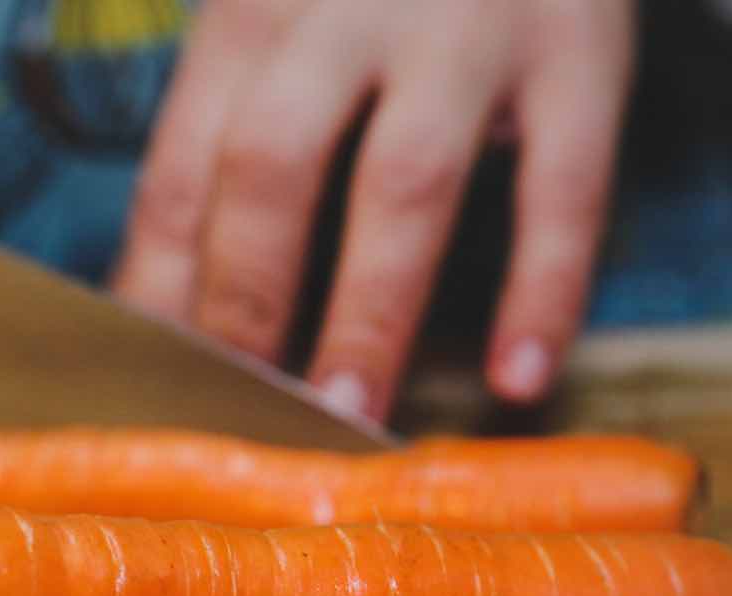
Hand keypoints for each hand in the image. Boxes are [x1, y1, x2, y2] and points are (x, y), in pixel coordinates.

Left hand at [113, 0, 634, 420]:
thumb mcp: (281, 14)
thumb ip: (227, 130)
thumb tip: (153, 299)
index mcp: (250, 13)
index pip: (183, 171)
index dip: (163, 289)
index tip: (153, 392)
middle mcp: (343, 11)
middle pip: (269, 167)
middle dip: (246, 301)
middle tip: (239, 418)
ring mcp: (465, 29)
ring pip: (402, 180)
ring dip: (368, 310)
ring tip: (348, 416)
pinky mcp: (578, 47)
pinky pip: (563, 184)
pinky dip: (544, 287)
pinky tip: (518, 377)